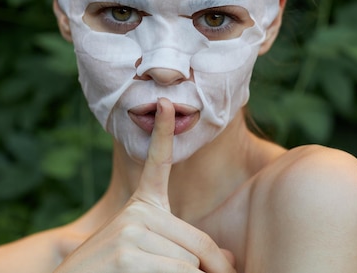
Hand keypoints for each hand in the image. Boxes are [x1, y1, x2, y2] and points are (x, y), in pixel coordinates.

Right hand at [54, 98, 235, 272]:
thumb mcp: (151, 255)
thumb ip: (186, 251)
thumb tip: (229, 260)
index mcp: (141, 206)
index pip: (157, 162)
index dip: (163, 131)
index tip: (167, 102)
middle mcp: (136, 212)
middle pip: (198, 242)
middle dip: (211, 268)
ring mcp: (130, 231)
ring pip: (189, 262)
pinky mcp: (127, 256)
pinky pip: (180, 272)